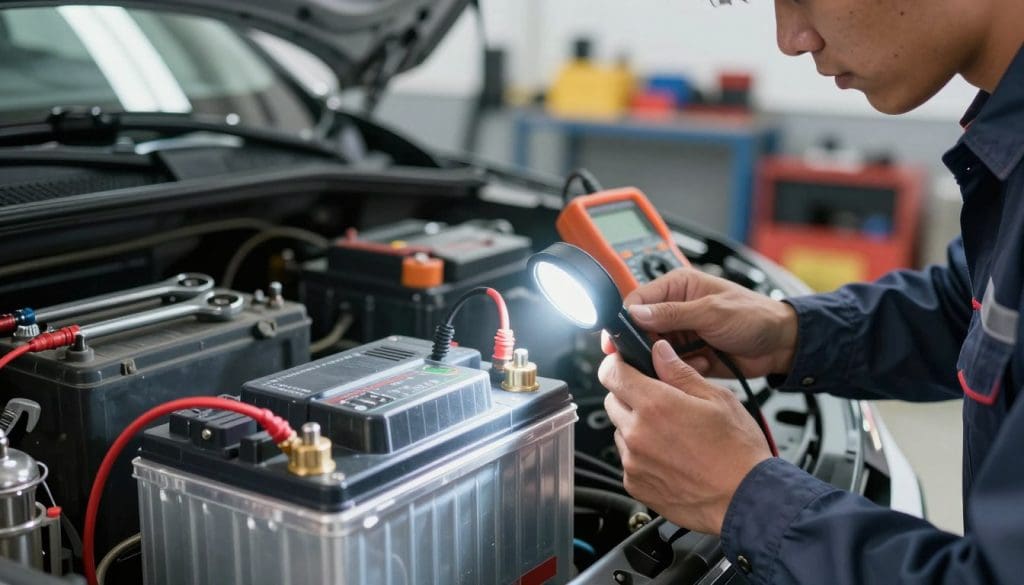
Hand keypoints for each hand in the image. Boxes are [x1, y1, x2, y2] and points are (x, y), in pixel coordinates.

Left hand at [599, 339, 771, 534]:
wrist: (746, 500)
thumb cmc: (738, 452)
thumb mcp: (717, 399)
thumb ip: (680, 372)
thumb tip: (659, 352)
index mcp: (655, 405)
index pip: (611, 373)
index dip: (616, 364)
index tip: (625, 365)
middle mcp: (637, 433)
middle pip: (612, 400)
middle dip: (630, 395)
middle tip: (661, 402)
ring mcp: (633, 462)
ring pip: (620, 430)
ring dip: (636, 426)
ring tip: (672, 435)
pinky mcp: (635, 484)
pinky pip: (628, 459)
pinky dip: (641, 455)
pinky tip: (671, 457)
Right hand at [603, 268, 798, 378]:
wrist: (781, 345)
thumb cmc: (755, 316)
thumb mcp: (711, 312)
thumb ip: (672, 314)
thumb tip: (636, 314)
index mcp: (677, 286)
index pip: (637, 300)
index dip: (624, 320)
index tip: (616, 340)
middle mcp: (675, 308)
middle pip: (641, 327)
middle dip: (645, 344)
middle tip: (652, 356)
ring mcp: (681, 332)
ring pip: (654, 349)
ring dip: (665, 358)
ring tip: (687, 359)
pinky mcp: (688, 353)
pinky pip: (670, 364)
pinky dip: (680, 368)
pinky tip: (700, 364)